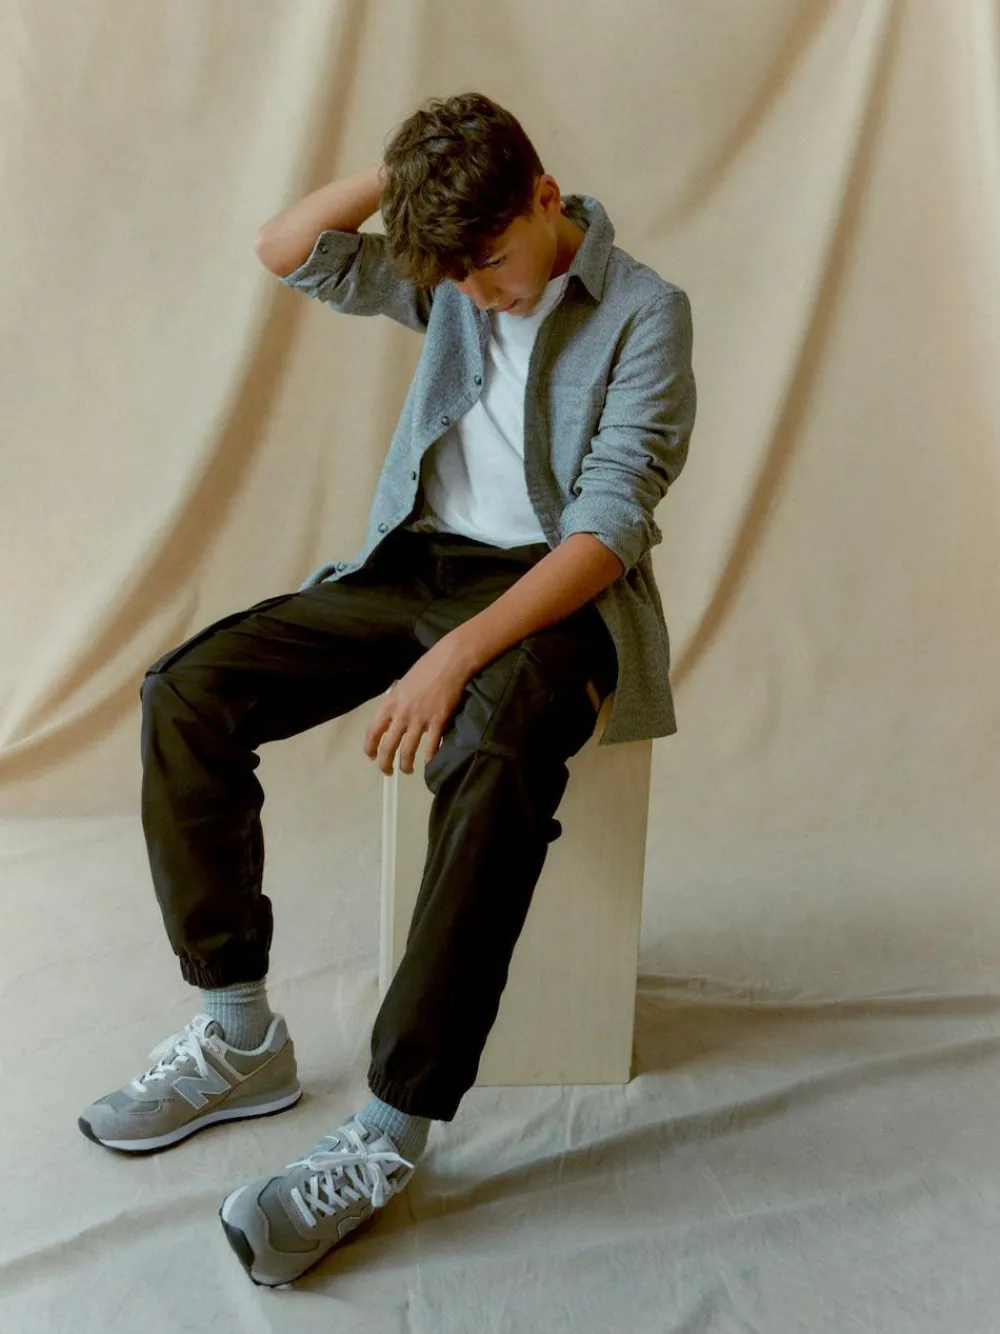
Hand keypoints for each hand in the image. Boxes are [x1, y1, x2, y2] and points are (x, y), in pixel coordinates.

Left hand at [363, 635, 473, 775]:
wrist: (450, 662)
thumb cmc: (427, 668)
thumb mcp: (403, 684)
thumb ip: (396, 703)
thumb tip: (394, 717)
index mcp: (390, 703)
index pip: (372, 731)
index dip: (369, 748)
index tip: (371, 756)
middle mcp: (401, 715)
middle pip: (387, 747)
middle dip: (385, 764)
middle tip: (388, 772)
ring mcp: (420, 720)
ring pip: (407, 751)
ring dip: (405, 765)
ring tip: (407, 770)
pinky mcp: (438, 722)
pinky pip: (431, 747)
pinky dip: (429, 757)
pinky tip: (428, 761)